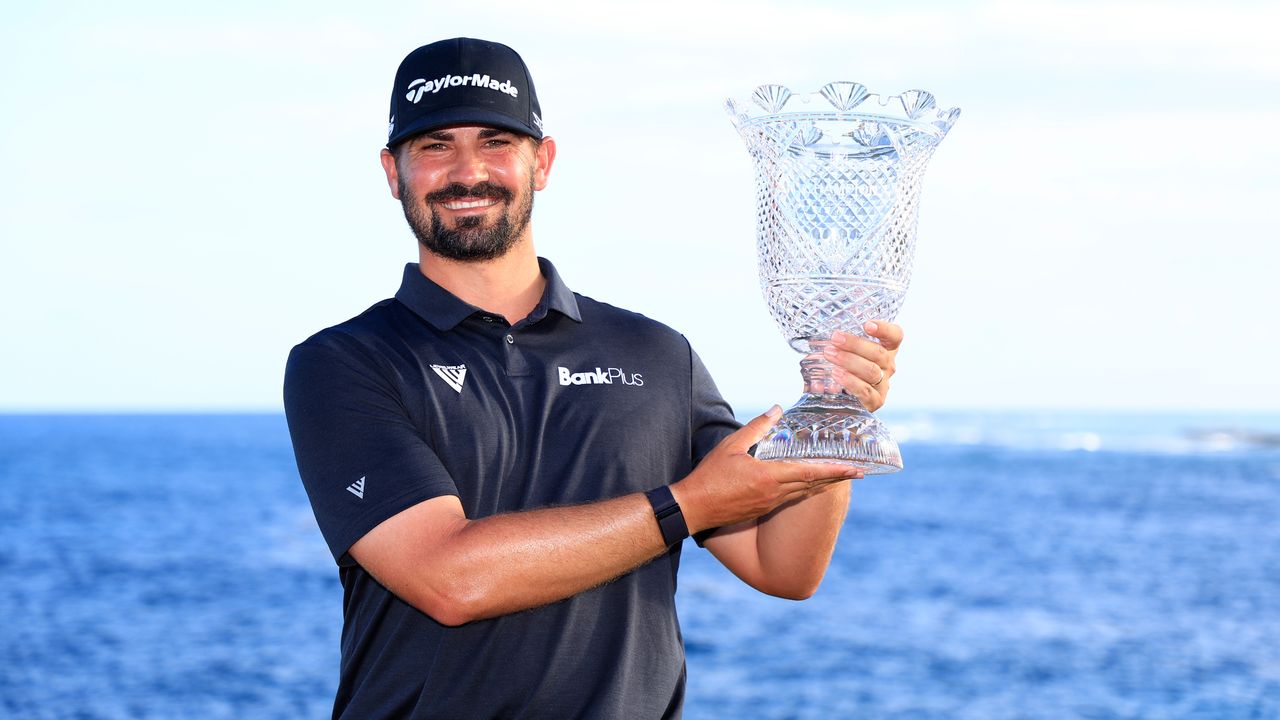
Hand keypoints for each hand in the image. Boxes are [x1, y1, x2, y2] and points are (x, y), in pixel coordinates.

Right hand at [671, 406, 861, 532]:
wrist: (694, 508)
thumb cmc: (710, 476)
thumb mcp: (731, 446)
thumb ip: (756, 428)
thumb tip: (776, 409)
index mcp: (769, 477)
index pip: (810, 472)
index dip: (835, 471)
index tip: (855, 469)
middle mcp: (774, 493)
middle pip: (813, 484)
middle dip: (836, 478)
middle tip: (858, 473)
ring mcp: (769, 503)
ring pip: (803, 492)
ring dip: (822, 484)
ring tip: (838, 477)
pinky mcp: (762, 509)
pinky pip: (791, 498)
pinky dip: (805, 490)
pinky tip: (808, 485)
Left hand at [822, 320, 902, 411]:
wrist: (841, 399)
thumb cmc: (843, 367)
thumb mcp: (845, 350)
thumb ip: (842, 340)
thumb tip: (826, 333)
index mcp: (886, 349)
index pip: (895, 336)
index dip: (884, 329)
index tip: (867, 325)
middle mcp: (888, 366)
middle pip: (878, 353)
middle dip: (855, 344)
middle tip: (835, 338)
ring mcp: (883, 384)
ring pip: (871, 371)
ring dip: (849, 361)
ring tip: (830, 354)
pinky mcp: (876, 401)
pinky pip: (865, 391)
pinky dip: (850, 382)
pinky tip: (836, 374)